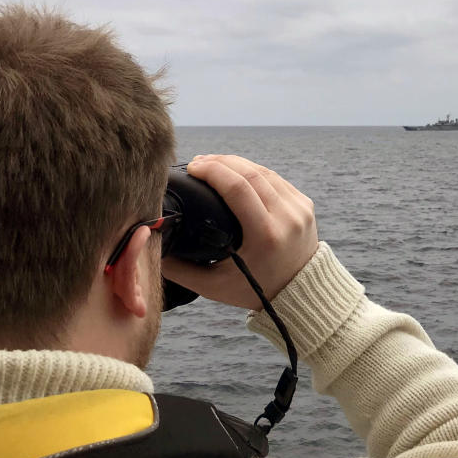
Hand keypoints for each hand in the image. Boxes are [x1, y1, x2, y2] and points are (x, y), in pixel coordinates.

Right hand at [161, 154, 317, 309]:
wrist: (300, 295)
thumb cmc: (253, 290)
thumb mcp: (213, 286)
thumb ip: (179, 269)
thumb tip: (151, 244)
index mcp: (266, 236)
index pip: (238, 188)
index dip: (213, 171)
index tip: (192, 167)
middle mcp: (287, 218)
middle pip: (251, 174)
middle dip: (221, 162)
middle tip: (197, 163)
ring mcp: (299, 209)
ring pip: (265, 172)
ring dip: (237, 163)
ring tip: (213, 163)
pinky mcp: (306, 205)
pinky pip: (277, 179)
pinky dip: (254, 171)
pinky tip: (237, 170)